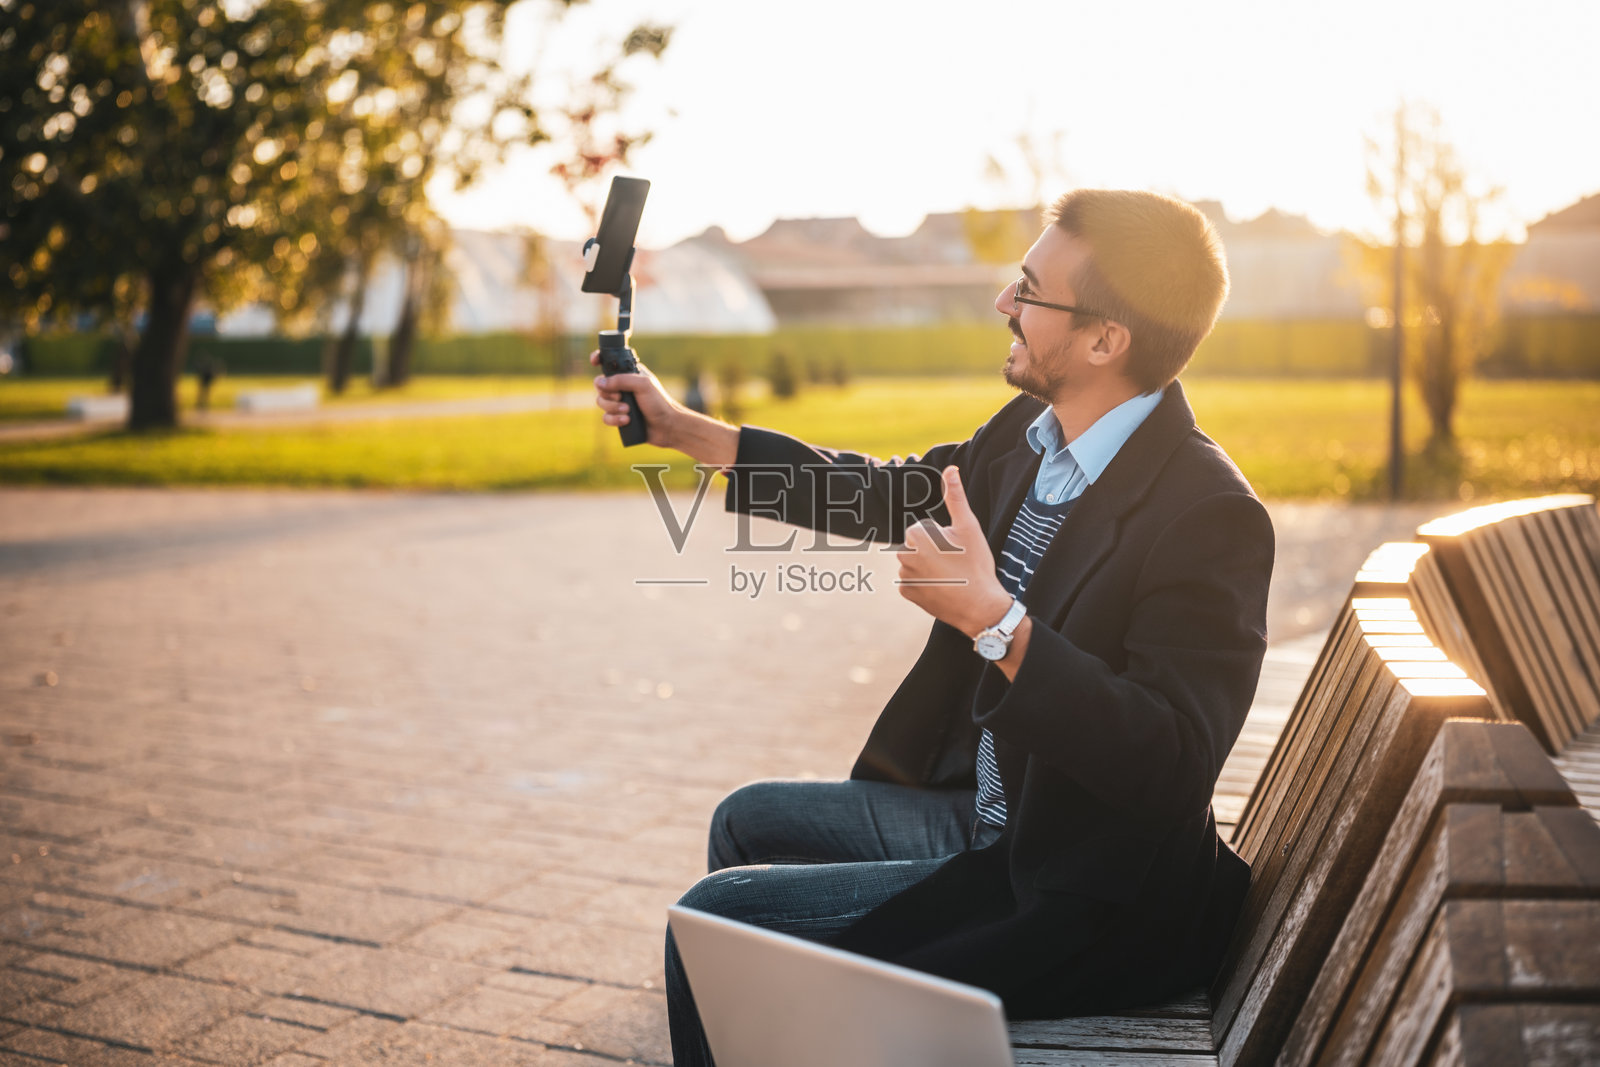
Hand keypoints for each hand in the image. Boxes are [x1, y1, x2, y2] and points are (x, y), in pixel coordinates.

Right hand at [591, 351, 684, 448]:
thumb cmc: (659, 403)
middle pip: (601, 386)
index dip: (599, 359)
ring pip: (601, 402)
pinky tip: (626, 421)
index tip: (594, 362)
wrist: (667, 426)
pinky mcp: (619, 417)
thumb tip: (600, 382)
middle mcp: (623, 387)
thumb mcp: (643, 385)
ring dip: (613, 408)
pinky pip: (606, 418)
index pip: (610, 363)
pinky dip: (614, 419)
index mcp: (629, 374)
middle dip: (608, 394)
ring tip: (628, 411)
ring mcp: (620, 402)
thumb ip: (621, 380)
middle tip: (622, 397)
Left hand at [896, 466, 1012, 637]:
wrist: (980, 606)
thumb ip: (955, 497)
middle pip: (918, 545)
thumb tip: (951, 469)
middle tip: (955, 563)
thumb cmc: (975, 564)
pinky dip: (926, 584)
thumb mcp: (968, 527)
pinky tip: (943, 588)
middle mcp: (903, 555)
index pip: (925, 528)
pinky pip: (914, 582)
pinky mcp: (907, 593)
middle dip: (934, 551)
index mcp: (915, 535)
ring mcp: (904, 576)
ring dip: (929, 567)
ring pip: (916, 563)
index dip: (943, 537)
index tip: (956, 549)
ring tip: (951, 577)